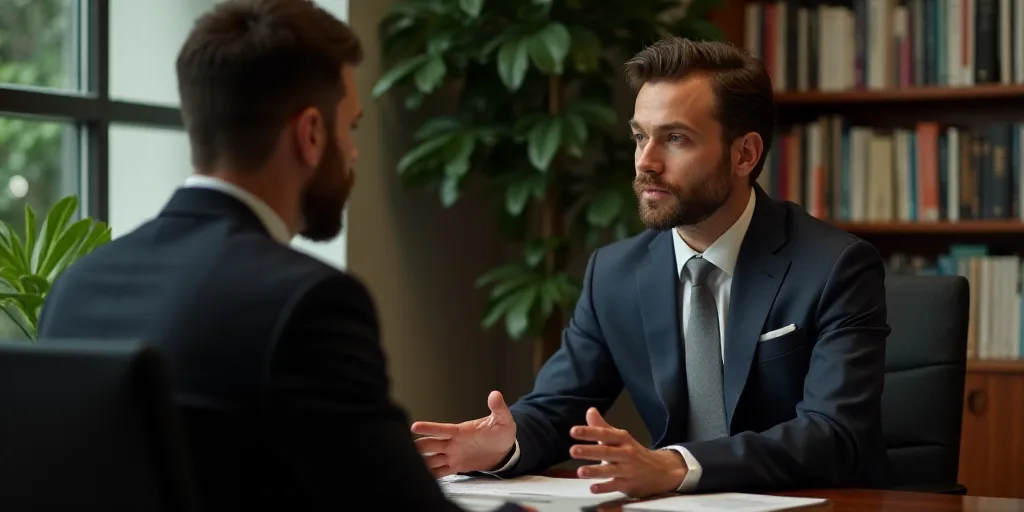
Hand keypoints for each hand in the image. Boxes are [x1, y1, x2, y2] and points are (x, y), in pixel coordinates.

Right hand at [411, 390, 517, 478]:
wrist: (505, 450)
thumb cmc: (501, 433)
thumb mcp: (502, 419)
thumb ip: (498, 408)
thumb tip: (495, 395)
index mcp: (460, 431)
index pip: (441, 429)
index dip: (428, 428)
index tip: (414, 427)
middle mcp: (453, 443)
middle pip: (431, 445)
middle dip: (418, 447)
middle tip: (405, 449)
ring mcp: (453, 455)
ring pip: (432, 459)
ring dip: (422, 462)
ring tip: (409, 466)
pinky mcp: (456, 466)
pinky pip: (441, 471)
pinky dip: (432, 475)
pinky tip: (423, 478)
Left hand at [569, 408, 686, 496]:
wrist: (660, 470)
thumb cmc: (633, 452)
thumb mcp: (620, 437)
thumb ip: (602, 426)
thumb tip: (590, 411)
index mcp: (622, 439)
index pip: (605, 433)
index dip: (589, 432)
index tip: (573, 431)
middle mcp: (626, 453)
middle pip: (607, 452)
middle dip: (590, 451)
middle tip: (573, 451)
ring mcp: (628, 469)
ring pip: (610, 470)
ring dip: (595, 471)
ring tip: (580, 471)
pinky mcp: (628, 484)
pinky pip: (615, 486)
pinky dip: (604, 488)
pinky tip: (593, 488)